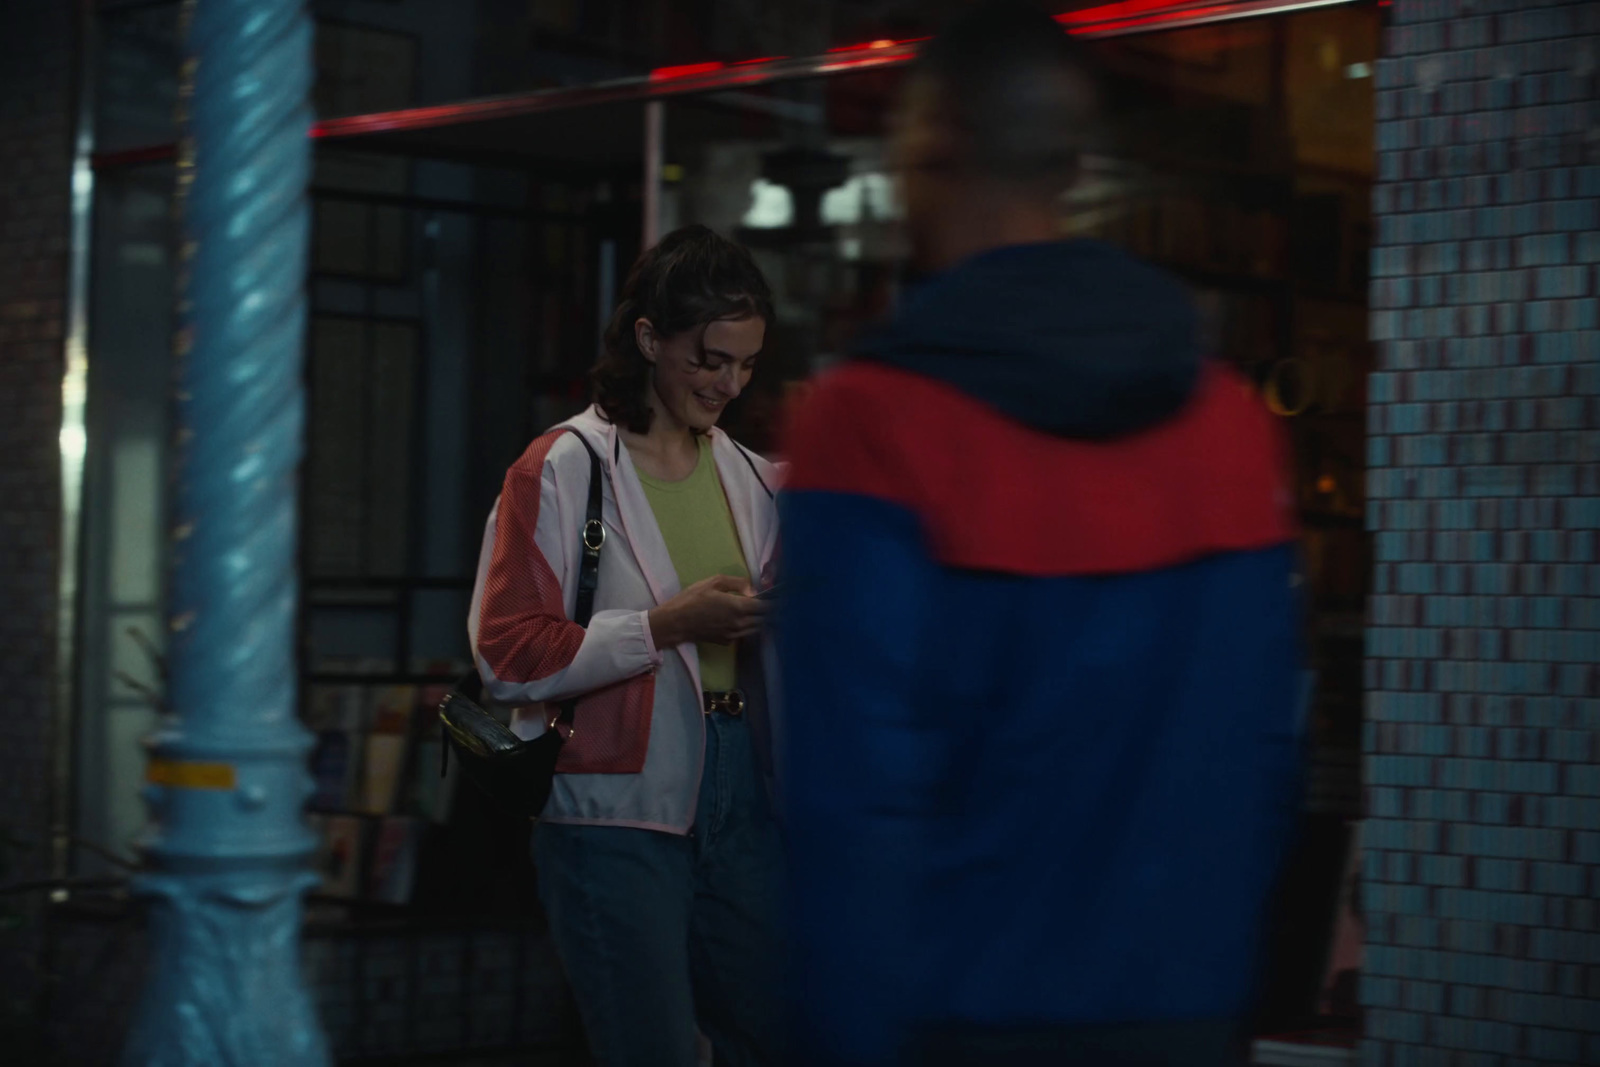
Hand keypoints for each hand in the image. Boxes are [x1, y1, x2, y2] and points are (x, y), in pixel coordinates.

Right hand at [648, 575, 770, 648]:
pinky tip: (747, 620)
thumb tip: (753, 590)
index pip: (766, 607)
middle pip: (764, 619)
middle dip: (771, 612)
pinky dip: (750, 627)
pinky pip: (744, 634)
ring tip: (764, 611)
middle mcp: (740, 623)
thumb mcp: (713, 582)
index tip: (782, 597)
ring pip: (756, 628)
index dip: (776, 602)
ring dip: (762, 620)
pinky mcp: (727, 642)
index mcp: (738, 607)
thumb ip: (737, 583)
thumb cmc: (692, 599)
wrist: (675, 623)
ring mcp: (734, 635)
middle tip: (776, 603)